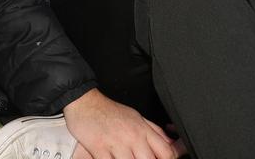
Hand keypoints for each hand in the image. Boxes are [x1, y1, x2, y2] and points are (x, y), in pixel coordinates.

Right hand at [64, 89, 179, 158]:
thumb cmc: (109, 111)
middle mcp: (132, 137)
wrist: (84, 101)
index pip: (166, 152)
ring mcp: (116, 143)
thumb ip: (154, 132)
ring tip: (123, 158)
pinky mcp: (99, 148)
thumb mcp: (137, 117)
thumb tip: (170, 143)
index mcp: (143, 130)